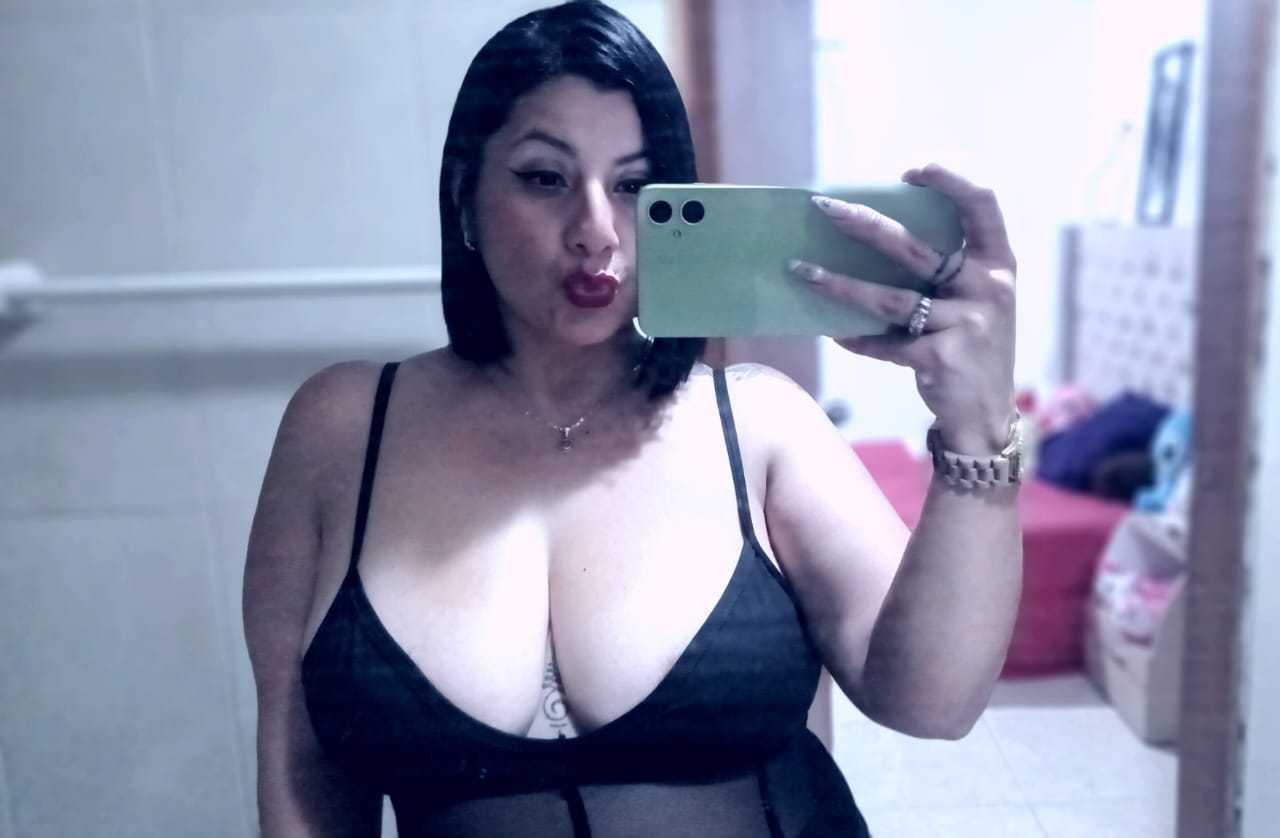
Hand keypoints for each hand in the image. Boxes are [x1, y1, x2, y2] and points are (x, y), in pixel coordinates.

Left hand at [789, 163, 1016, 453]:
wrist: (985, 415)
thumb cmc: (969, 344)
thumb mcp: (972, 299)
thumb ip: (943, 269)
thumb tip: (870, 232)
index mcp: (998, 263)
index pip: (982, 203)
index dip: (950, 178)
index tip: (910, 170)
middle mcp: (988, 287)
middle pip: (913, 246)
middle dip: (863, 222)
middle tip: (822, 207)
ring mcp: (967, 323)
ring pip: (888, 298)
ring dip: (838, 284)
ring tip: (799, 270)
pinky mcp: (941, 357)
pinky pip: (884, 343)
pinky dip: (856, 337)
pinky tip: (833, 331)